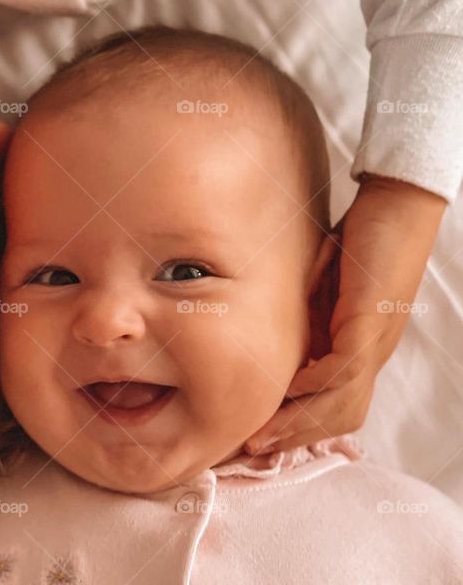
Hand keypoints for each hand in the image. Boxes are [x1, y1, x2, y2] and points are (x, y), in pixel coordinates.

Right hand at [245, 174, 447, 454]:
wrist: (398, 206)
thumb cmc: (362, 239)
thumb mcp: (324, 286)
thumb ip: (307, 314)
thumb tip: (274, 331)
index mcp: (359, 347)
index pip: (334, 401)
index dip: (300, 423)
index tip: (260, 435)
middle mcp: (372, 353)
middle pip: (342, 415)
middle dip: (296, 436)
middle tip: (256, 450)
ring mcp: (374, 341)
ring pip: (344, 402)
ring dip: (301, 423)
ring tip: (264, 436)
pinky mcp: (370, 323)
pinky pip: (344, 368)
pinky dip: (315, 386)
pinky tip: (288, 391)